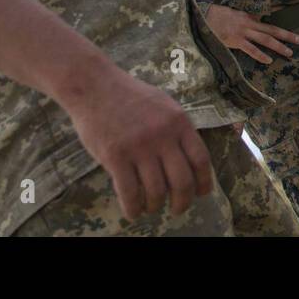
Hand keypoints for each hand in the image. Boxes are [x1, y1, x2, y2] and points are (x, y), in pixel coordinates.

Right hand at [66, 65, 216, 220]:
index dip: (204, 182)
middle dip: (182, 202)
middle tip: (178, 209)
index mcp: (179, 122)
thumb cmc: (130, 96)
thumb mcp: (164, 105)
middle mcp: (163, 135)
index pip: (200, 159)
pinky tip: (133, 212)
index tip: (202, 193)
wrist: (95, 86)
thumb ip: (178, 129)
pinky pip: (129, 193)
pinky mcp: (115, 156)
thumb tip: (191, 159)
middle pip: (182, 180)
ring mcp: (139, 146)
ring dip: (155, 205)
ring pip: (156, 190)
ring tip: (151, 207)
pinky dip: (133, 208)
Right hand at [203, 3, 298, 65]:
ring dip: (278, 46)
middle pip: (272, 30)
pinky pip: (251, 49)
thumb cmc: (214, 16)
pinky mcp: (236, 41)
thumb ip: (242, 18)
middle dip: (286, 35)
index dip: (279, 29)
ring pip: (265, 39)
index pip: (266, 23)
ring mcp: (243, 32)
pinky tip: (269, 60)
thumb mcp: (231, 13)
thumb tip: (253, 20)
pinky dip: (260, 55)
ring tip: (290, 52)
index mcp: (248, 17)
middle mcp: (249, 24)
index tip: (291, 34)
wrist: (203, 16)